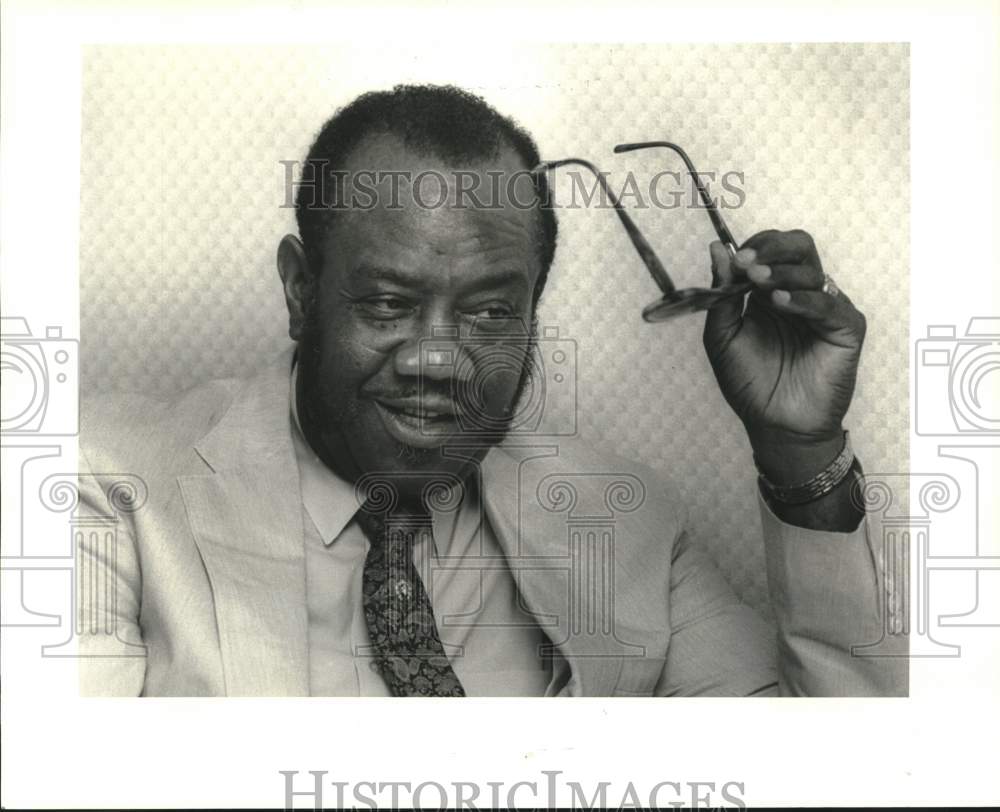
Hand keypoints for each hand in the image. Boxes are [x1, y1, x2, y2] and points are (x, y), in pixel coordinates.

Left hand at [702, 229, 866, 483]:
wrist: (775, 425)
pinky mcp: (846, 328)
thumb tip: (717, 249)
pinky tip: (780, 302)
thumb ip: (721, 294)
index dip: (753, 248)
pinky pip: (829, 305)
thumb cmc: (750, 383)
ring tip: (757, 282)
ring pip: (812, 272)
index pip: (770, 250)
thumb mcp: (723, 337)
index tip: (733, 258)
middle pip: (799, 247)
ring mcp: (825, 308)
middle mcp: (799, 293)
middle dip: (773, 247)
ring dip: (781, 273)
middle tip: (748, 262)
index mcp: (769, 291)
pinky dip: (804, 300)